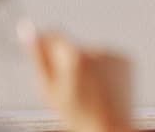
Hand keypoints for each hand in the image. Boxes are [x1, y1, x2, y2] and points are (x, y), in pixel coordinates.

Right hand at [19, 22, 133, 131]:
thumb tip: (28, 32)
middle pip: (73, 48)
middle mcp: (96, 50)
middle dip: (67, 61)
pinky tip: (103, 87)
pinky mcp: (126, 58)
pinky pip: (108, 59)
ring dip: (87, 66)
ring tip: (89, 91)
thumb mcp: (49, 89)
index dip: (45, 44)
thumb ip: (38, 58)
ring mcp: (114, 53)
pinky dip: (104, 69)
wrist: (110, 126)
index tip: (42, 52)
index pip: (54, 36)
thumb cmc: (79, 114)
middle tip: (69, 87)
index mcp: (75, 56)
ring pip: (91, 54)